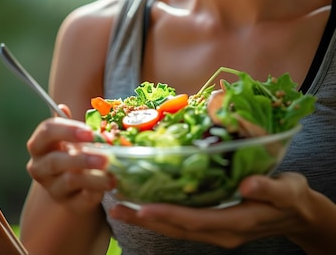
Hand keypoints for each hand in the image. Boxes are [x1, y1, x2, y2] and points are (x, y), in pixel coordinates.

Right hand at [26, 106, 113, 214]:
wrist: (73, 182)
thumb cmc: (71, 150)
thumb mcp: (71, 135)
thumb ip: (72, 125)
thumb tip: (62, 107)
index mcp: (39, 145)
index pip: (47, 132)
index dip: (67, 130)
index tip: (89, 132)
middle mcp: (40, 167)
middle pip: (55, 162)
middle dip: (82, 159)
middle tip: (105, 157)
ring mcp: (52, 188)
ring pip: (70, 182)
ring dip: (94, 177)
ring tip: (112, 174)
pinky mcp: (68, 204)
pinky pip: (81, 199)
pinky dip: (96, 192)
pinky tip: (109, 184)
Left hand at [109, 172, 311, 248]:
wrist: (298, 213)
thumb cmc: (292, 198)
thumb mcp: (286, 191)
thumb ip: (267, 188)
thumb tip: (246, 183)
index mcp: (236, 223)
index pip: (196, 221)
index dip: (169, 216)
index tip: (143, 209)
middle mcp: (221, 231)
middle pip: (178, 228)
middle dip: (147, 219)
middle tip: (117, 207)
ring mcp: (216, 229)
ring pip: (177, 227)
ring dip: (149, 218)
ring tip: (121, 207)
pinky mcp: (214, 223)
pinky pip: (184, 222)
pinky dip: (163, 214)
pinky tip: (147, 204)